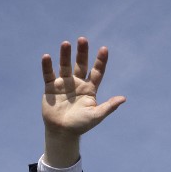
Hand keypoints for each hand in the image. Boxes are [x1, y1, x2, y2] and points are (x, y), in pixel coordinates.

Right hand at [41, 37, 125, 165]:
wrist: (62, 132)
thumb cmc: (81, 125)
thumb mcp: (96, 115)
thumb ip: (109, 106)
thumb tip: (123, 98)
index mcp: (90, 89)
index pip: (97, 72)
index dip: (101, 61)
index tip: (104, 49)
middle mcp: (77, 83)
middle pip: (80, 64)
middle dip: (82, 52)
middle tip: (83, 39)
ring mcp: (63, 84)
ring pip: (64, 66)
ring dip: (65, 55)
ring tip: (66, 43)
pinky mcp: (50, 87)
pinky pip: (48, 74)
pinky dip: (47, 66)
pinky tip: (47, 57)